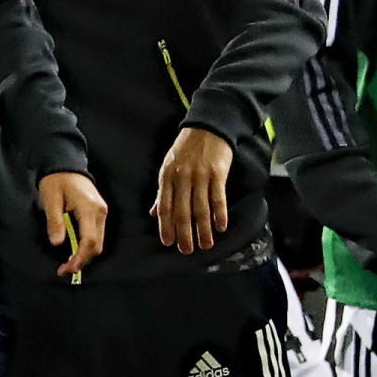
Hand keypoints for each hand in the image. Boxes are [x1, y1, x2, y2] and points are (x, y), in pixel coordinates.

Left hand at [37, 169, 108, 278]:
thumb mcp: (50, 199)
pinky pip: (96, 235)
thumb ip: (55, 221)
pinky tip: (74, 251)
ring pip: (98, 242)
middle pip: (97, 245)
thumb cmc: (56, 179)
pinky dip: (86, 247)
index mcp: (89, 208)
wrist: (66, 164)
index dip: (80, 258)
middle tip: (64, 270)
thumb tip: (57, 242)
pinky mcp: (99, 213)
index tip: (67, 268)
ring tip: (67, 263)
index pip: (89, 241)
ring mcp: (101, 213)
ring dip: (84, 256)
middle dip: (82, 261)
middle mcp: (100, 212)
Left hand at [153, 126, 232, 252]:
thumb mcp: (169, 166)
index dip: (166, 226)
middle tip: (187, 250)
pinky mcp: (218, 172)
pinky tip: (221, 227)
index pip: (165, 206)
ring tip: (205, 244)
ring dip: (203, 229)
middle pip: (182, 211)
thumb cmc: (186, 148)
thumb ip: (163, 191)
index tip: (169, 242)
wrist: (207, 126)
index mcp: (167, 176)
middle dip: (184, 233)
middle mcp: (182, 177)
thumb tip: (154, 213)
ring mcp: (200, 175)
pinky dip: (219, 214)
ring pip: (201, 208)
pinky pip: (218, 198)